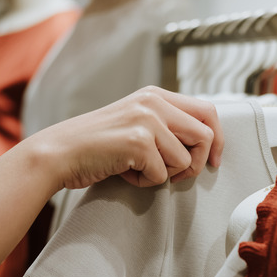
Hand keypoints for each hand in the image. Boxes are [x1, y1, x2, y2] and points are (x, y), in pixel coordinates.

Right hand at [26, 86, 224, 190]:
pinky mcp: (138, 142)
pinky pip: (163, 175)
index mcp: (156, 95)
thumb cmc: (97, 146)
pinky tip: (125, 172)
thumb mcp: (136, 123)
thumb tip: (206, 144)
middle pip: (206, 135)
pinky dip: (146, 182)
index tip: (215, 160)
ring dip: (167, 174)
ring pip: (186, 159)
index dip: (218, 139)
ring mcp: (147, 120)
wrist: (58, 153)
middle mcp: (154, 102)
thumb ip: (167, 126)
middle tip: (176, 174)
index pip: (208, 111)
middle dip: (198, 162)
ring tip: (138, 168)